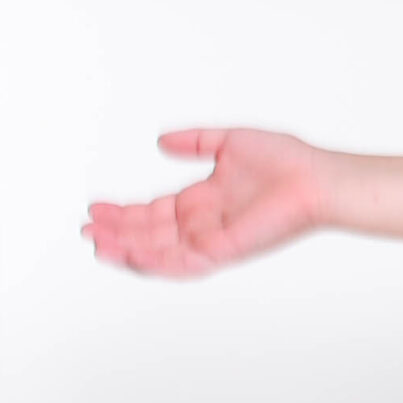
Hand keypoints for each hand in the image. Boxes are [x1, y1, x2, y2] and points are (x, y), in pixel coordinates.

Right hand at [83, 128, 330, 277]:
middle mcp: (206, 223)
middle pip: (151, 235)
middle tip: (87, 230)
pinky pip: (185, 263)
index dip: (123, 212)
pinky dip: (156, 262)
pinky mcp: (225, 250)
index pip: (154, 213)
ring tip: (98, 245)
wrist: (316, 178)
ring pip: (161, 253)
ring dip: (128, 250)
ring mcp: (214, 239)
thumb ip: (194, 142)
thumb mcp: (227, 142)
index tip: (96, 206)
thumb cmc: (287, 161)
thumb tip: (161, 140)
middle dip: (117, 233)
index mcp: (204, 201)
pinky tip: (130, 255)